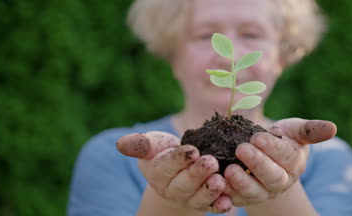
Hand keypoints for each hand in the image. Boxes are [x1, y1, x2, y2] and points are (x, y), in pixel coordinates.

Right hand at [117, 132, 231, 213]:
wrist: (179, 165)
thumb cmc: (164, 149)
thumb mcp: (154, 142)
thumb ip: (143, 143)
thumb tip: (124, 143)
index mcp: (157, 173)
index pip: (167, 166)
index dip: (179, 159)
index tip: (193, 150)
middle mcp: (171, 189)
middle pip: (183, 184)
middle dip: (197, 174)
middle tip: (211, 162)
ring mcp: (187, 198)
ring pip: (197, 198)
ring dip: (209, 191)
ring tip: (220, 180)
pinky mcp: (204, 204)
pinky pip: (211, 208)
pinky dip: (220, 206)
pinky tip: (228, 201)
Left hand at [223, 119, 336, 206]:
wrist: (264, 153)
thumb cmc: (282, 138)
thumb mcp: (295, 130)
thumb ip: (311, 130)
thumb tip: (333, 128)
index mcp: (294, 164)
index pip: (286, 157)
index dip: (272, 148)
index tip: (257, 136)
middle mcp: (281, 182)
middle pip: (272, 177)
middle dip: (257, 164)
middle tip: (241, 149)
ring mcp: (263, 192)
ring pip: (255, 192)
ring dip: (241, 183)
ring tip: (229, 170)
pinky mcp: (245, 198)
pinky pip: (236, 199)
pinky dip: (227, 194)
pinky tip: (217, 182)